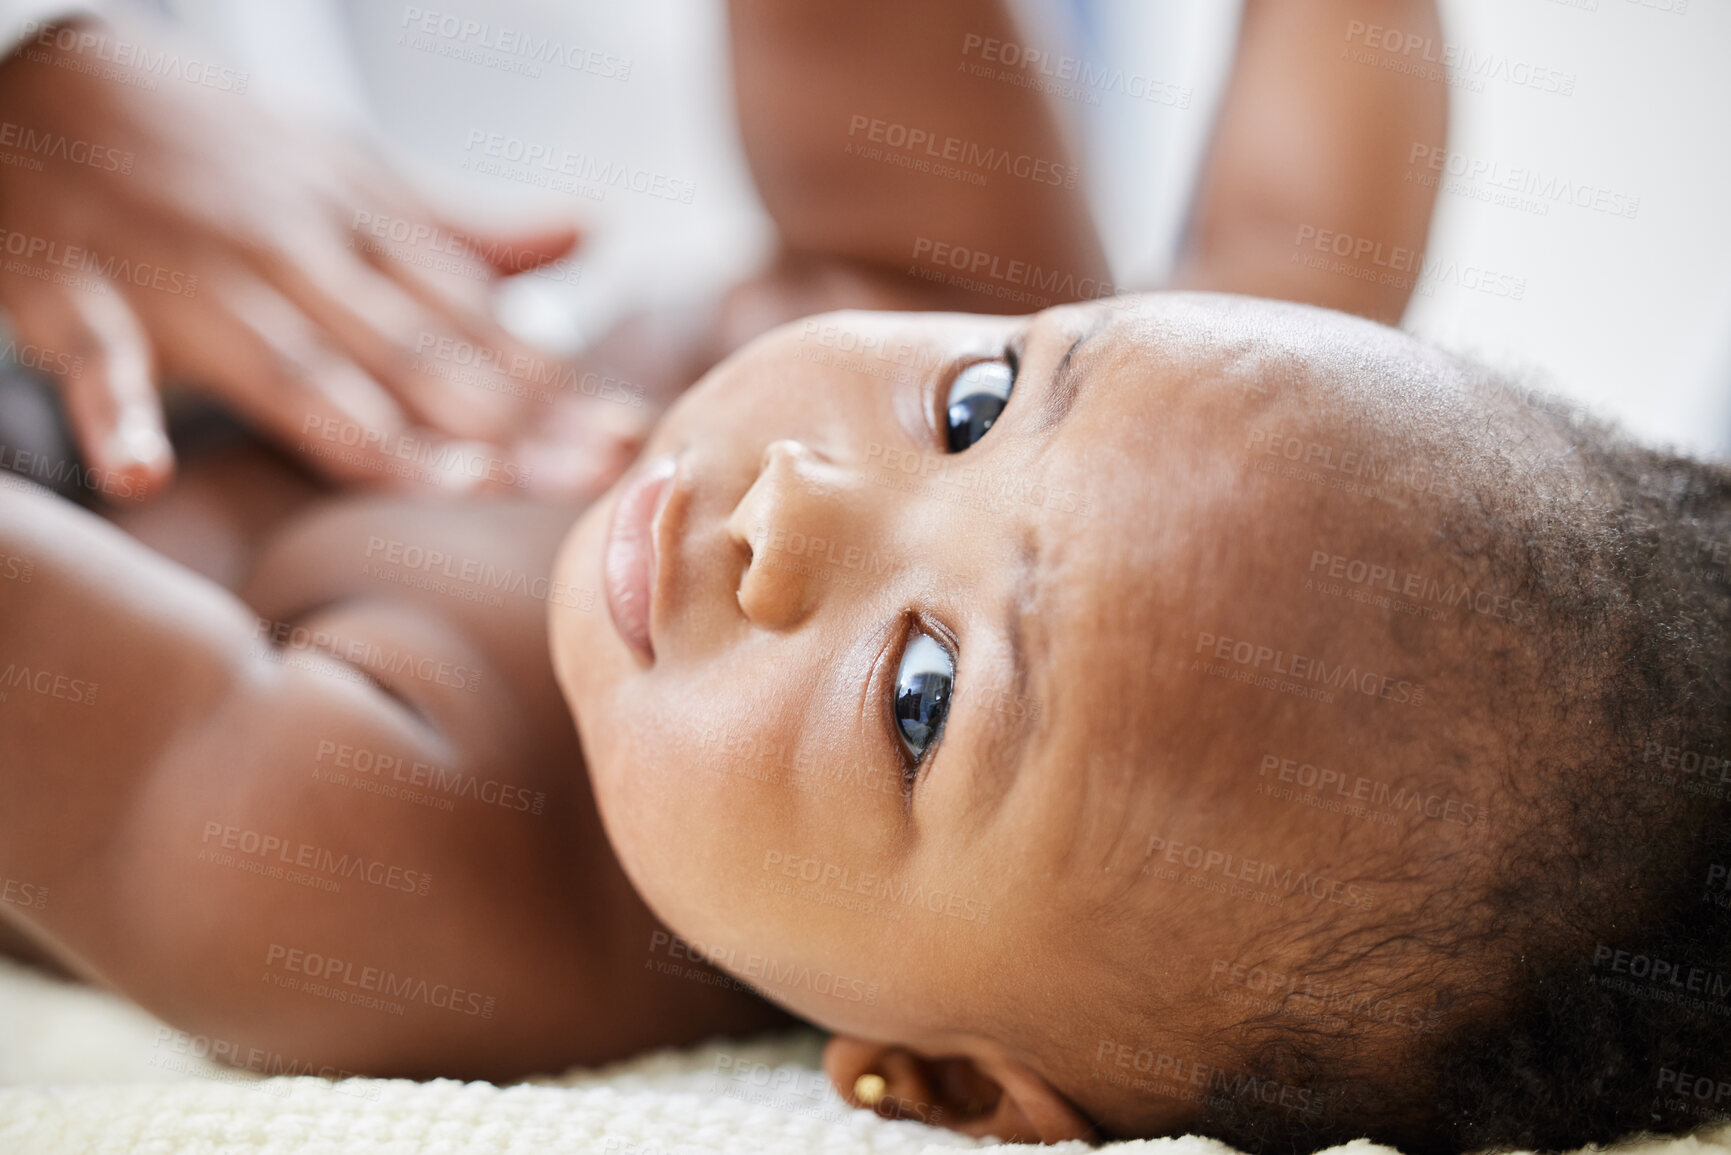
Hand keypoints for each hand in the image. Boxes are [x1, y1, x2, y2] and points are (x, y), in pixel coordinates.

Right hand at [0, 16, 583, 498]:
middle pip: (411, 351)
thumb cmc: (217, 149)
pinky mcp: (73, 292)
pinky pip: (95, 361)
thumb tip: (591, 233)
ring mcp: (185, 276)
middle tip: (588, 475)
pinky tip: (141, 478)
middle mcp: (292, 253)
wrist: (38, 72)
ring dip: (368, 426)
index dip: (552, 385)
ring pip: (289, 367)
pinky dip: (116, 415)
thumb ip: (465, 229)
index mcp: (359, 228)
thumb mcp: (348, 176)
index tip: (630, 436)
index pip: (472, 319)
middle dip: (504, 419)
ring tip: (450, 485)